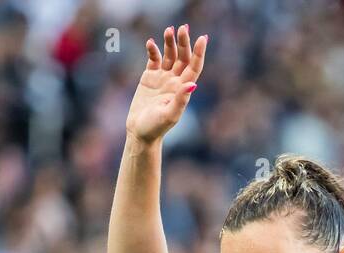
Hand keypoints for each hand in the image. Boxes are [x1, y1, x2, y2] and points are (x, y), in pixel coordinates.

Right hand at [125, 24, 207, 143]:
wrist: (140, 132)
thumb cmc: (156, 127)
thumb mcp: (170, 115)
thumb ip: (181, 100)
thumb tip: (192, 84)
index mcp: (183, 89)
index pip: (194, 67)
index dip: (199, 53)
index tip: (203, 38)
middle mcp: (175, 81)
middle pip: (183, 57)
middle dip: (184, 42)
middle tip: (183, 28)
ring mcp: (163, 78)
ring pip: (169, 55)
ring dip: (170, 42)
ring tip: (168, 30)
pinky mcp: (149, 77)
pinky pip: (153, 59)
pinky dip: (153, 50)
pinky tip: (150, 42)